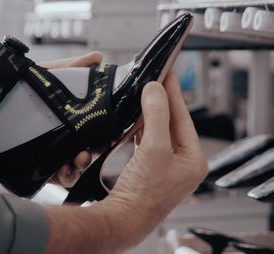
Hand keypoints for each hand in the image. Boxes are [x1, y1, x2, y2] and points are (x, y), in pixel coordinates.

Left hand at [40, 51, 102, 187]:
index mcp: (70, 119)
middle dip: (94, 152)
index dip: (105, 133)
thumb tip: (98, 56)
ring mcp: (53, 153)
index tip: (110, 134)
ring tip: (77, 160)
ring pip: (76, 166)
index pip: (94, 129)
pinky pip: (58, 178)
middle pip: (89, 149)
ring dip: (80, 167)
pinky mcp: (40, 167)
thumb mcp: (46, 76)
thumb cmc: (18, 92)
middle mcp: (65, 138)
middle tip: (89, 150)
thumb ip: (71, 67)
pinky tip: (63, 170)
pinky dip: (65, 176)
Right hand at [102, 70, 207, 245]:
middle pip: (171, 123)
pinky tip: (135, 119)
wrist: (123, 218)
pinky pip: (148, 142)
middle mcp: (182, 163)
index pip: (184, 117)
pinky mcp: (150, 169)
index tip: (168, 71)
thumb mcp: (154, 148)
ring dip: (149, 114)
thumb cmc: (143, 193)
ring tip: (143, 93)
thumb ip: (156, 115)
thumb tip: (155, 90)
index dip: (174, 93)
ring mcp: (166, 167)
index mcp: (194, 159)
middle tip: (154, 78)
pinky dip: (141, 129)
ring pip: (159, 131)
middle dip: (161, 101)